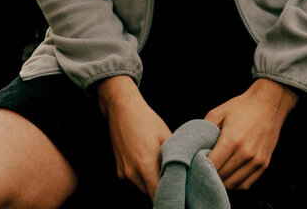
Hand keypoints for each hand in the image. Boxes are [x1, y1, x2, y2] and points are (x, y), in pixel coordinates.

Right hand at [97, 75, 171, 199]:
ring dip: (153, 185)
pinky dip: (144, 178)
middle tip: (175, 183)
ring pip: (143, 189)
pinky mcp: (119, 171)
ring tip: (163, 171)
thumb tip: (186, 170)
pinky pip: (135, 182)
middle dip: (163, 191)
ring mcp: (124, 173)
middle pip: (151, 195)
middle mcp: (132, 173)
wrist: (122, 108)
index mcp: (145, 165)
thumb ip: (175, 156)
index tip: (179, 196)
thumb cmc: (145, 119)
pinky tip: (150, 164)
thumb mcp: (165, 135)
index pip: (158, 195)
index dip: (170, 198)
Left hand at [205, 78, 298, 190]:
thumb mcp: (219, 111)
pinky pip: (246, 185)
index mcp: (232, 140)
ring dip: (222, 181)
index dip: (201, 167)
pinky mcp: (264, 164)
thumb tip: (194, 144)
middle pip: (221, 177)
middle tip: (204, 168)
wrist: (270, 103)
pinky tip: (230, 174)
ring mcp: (256, 161)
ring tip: (217, 171)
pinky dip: (236, 183)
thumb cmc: (243, 106)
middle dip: (210, 175)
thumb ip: (204, 128)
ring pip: (233, 184)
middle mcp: (245, 154)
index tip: (196, 164)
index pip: (212, 166)